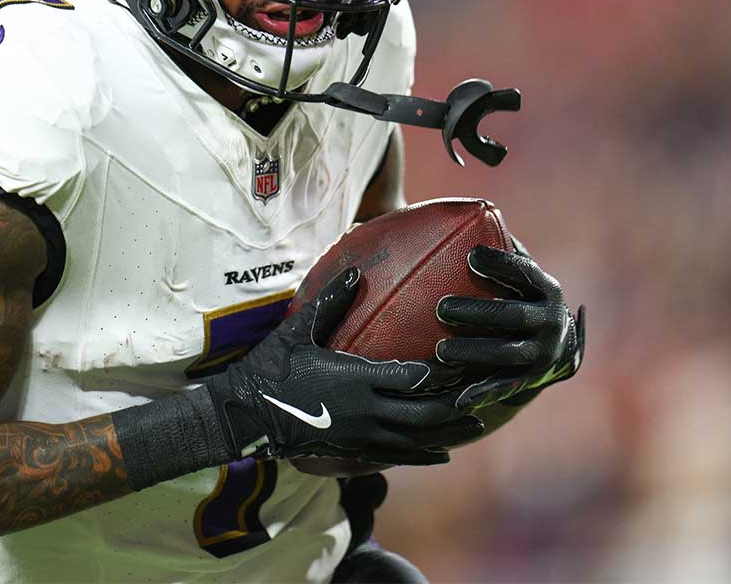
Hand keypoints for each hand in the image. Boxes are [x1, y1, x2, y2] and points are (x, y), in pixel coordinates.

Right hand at [205, 268, 483, 466]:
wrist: (246, 414)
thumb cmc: (270, 366)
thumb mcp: (299, 328)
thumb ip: (332, 301)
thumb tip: (358, 273)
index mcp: (357, 378)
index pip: (415, 376)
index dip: (445, 370)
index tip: (466, 356)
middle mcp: (367, 411)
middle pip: (426, 412)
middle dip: (457, 402)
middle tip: (484, 389)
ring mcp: (361, 435)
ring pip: (418, 438)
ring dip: (450, 431)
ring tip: (477, 423)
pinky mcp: (353, 450)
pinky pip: (398, 456)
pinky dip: (425, 454)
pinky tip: (444, 453)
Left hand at [436, 245, 584, 409]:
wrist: (553, 349)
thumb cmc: (516, 296)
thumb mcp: (515, 274)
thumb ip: (495, 248)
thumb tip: (461, 210)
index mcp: (544, 287)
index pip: (523, 272)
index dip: (501, 264)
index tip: (471, 257)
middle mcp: (550, 320)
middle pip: (512, 315)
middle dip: (478, 312)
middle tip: (441, 307)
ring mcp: (542, 353)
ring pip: (507, 353)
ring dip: (474, 352)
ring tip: (439, 350)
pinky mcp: (529, 381)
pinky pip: (502, 386)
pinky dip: (480, 392)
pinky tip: (455, 396)